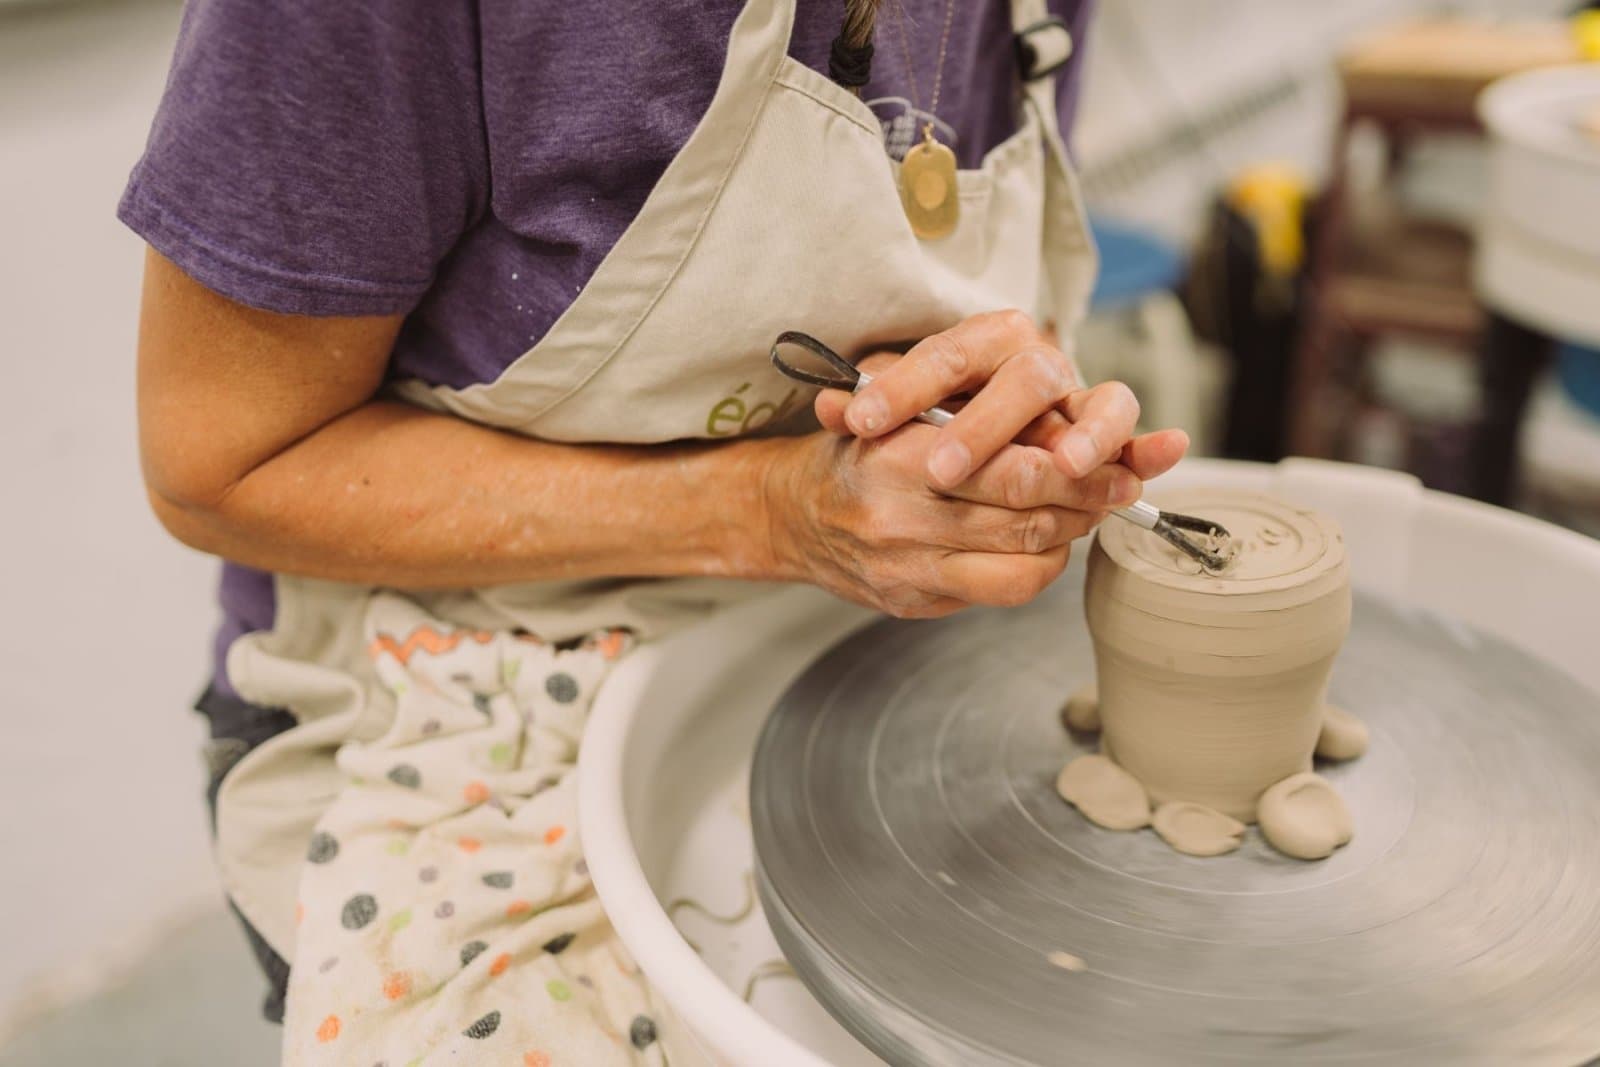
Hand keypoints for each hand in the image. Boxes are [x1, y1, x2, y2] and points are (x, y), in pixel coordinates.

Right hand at [763, 420, 1136, 618]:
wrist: (790, 514)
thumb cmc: (859, 448)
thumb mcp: (900, 406)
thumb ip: (967, 406)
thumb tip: (1065, 421)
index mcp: (900, 458)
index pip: (1013, 472)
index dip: (1078, 470)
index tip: (1117, 460)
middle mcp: (902, 519)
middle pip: (1026, 519)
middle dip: (1086, 502)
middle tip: (1121, 486)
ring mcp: (908, 569)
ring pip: (1023, 563)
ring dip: (1068, 536)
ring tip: (1087, 511)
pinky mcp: (916, 603)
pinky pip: (1001, 592)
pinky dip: (1039, 569)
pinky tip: (1047, 544)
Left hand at [815, 309, 1189, 489]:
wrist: (977, 425)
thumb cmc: (933, 411)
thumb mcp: (892, 405)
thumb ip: (864, 404)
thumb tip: (825, 407)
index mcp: (982, 340)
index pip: (944, 353)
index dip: (904, 387)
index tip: (861, 421)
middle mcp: (1036, 360)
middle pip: (1022, 379)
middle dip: (984, 426)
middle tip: (940, 469)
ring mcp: (1077, 396)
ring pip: (1092, 399)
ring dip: (1084, 434)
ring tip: (1064, 464)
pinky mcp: (1108, 431)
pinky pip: (1134, 434)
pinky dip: (1149, 443)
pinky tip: (1164, 452)